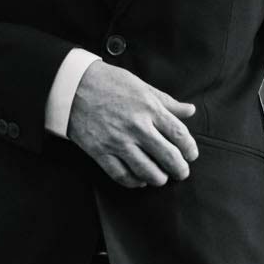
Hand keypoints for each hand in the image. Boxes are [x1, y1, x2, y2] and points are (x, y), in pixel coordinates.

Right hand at [64, 62, 197, 187]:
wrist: (72, 86)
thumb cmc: (108, 82)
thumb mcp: (141, 86)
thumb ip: (166, 101)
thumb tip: (190, 110)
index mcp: (149, 108)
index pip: (179, 135)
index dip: (190, 149)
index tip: (191, 155)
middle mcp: (137, 127)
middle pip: (168, 157)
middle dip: (179, 169)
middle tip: (181, 173)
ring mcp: (118, 142)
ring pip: (147, 171)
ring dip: (159, 178)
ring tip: (161, 178)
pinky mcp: (100, 152)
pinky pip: (121, 175)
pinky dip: (134, 182)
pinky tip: (139, 180)